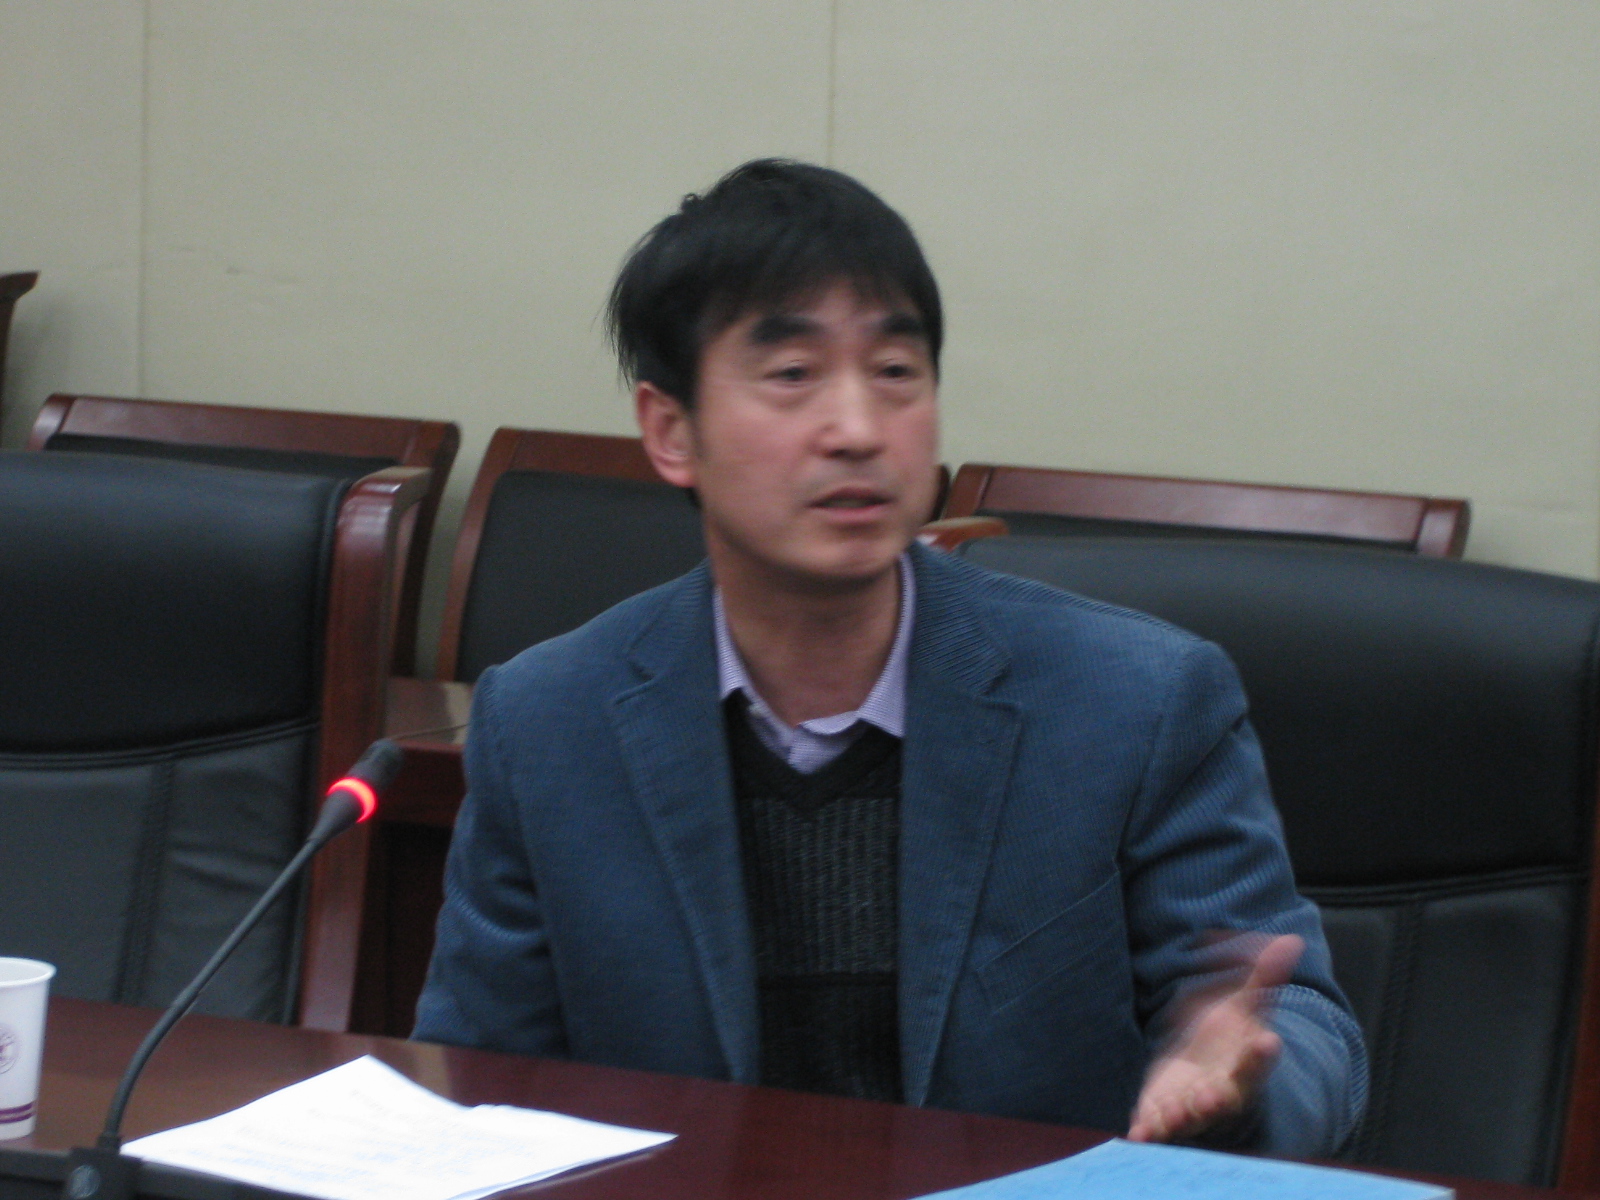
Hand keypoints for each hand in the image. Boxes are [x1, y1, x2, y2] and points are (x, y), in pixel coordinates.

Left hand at [1127, 933, 1302, 1143]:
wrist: (1205, 1074)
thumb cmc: (1229, 1040)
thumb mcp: (1245, 1008)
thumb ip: (1263, 979)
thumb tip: (1291, 940)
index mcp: (1244, 1065)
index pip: (1257, 1061)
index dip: (1261, 1053)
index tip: (1269, 1041)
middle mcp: (1221, 1091)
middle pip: (1224, 1098)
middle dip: (1217, 1098)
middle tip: (1212, 1095)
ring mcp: (1192, 1106)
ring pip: (1189, 1117)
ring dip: (1181, 1117)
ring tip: (1174, 1114)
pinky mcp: (1164, 1114)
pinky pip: (1157, 1126)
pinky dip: (1149, 1131)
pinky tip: (1137, 1133)